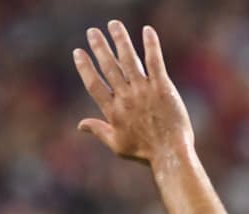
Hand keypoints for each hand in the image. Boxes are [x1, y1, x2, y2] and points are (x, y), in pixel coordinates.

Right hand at [73, 21, 193, 164]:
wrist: (170, 154)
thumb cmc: (144, 153)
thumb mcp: (117, 144)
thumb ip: (99, 130)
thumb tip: (80, 125)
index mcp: (113, 111)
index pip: (94, 84)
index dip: (85, 67)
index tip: (78, 52)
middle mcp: (126, 98)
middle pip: (109, 67)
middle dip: (99, 47)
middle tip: (92, 31)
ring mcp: (144, 91)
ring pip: (129, 60)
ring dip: (120, 40)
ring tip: (113, 25)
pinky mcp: (162, 87)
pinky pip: (155, 62)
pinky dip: (151, 45)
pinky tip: (147, 30)